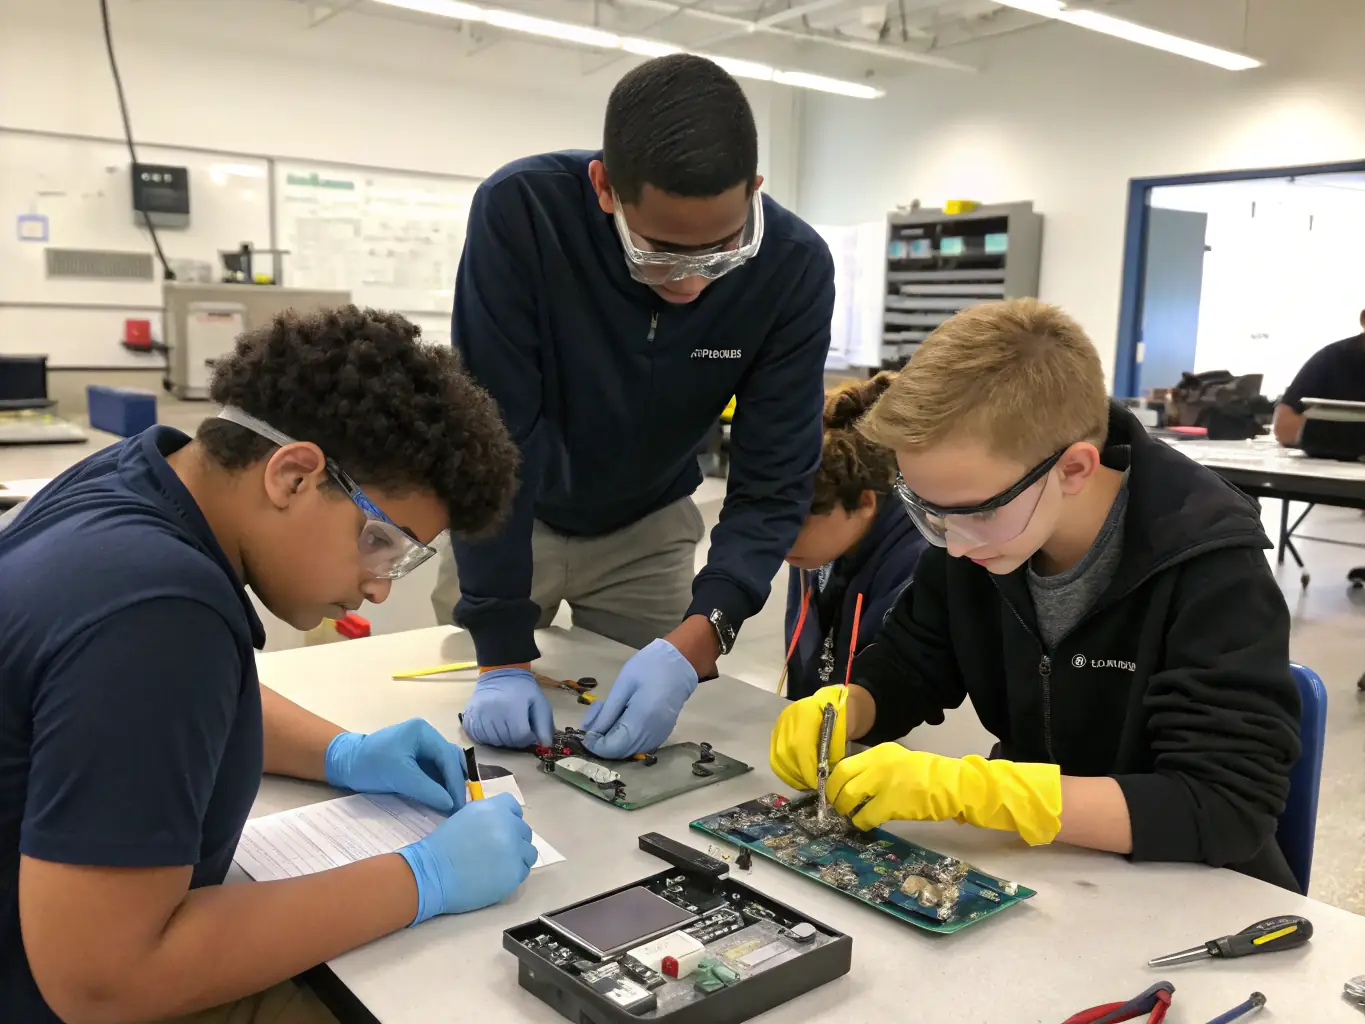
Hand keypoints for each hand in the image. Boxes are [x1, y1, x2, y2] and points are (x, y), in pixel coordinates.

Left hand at [325, 718, 467, 812]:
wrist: (345, 765)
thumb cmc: (370, 765)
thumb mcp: (399, 776)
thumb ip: (427, 789)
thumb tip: (451, 805)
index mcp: (424, 732)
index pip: (448, 757)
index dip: (455, 782)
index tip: (459, 805)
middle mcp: (427, 737)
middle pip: (451, 759)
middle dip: (456, 783)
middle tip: (460, 807)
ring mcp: (422, 748)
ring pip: (445, 767)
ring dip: (449, 785)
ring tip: (453, 806)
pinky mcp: (417, 761)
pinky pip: (435, 773)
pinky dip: (439, 787)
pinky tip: (441, 801)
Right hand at [397, 793, 536, 922]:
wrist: (432, 872)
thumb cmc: (443, 845)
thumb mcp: (466, 816)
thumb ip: (488, 815)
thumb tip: (501, 822)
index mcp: (494, 808)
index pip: (514, 807)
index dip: (509, 818)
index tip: (501, 829)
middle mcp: (508, 825)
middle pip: (524, 830)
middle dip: (513, 839)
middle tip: (497, 850)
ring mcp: (514, 849)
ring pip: (529, 851)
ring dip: (518, 856)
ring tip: (500, 864)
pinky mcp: (514, 872)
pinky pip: (523, 870)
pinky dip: (513, 872)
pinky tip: (497, 875)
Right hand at [461, 668, 553, 748]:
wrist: (501, 673)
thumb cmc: (522, 689)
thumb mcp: (539, 703)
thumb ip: (544, 725)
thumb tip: (546, 745)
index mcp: (512, 709)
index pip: (520, 738)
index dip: (527, 738)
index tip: (528, 731)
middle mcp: (493, 714)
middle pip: (507, 741)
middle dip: (515, 739)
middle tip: (517, 728)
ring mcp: (479, 716)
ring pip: (493, 741)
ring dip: (502, 739)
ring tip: (506, 727)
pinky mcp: (469, 717)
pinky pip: (479, 737)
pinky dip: (488, 737)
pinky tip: (494, 728)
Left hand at [582, 639, 698, 757]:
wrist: (679, 663)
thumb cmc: (649, 668)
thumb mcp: (622, 686)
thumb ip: (606, 714)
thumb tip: (590, 732)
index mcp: (641, 722)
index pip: (612, 747)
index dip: (595, 744)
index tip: (585, 730)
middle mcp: (651, 736)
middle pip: (620, 753)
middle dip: (602, 741)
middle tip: (595, 717)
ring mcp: (659, 737)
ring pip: (628, 750)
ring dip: (612, 739)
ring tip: (607, 713)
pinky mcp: (661, 734)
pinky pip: (638, 744)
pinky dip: (624, 737)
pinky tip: (620, 717)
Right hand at [769, 685, 847, 790]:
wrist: (836, 703)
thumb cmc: (844, 718)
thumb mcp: (843, 733)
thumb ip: (831, 752)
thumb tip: (822, 775)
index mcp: (806, 712)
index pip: (799, 744)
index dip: (806, 767)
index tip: (816, 782)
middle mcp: (788, 717)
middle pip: (785, 752)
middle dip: (798, 774)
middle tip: (812, 785)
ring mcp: (780, 723)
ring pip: (777, 756)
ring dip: (790, 774)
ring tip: (805, 783)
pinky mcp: (777, 731)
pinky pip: (775, 754)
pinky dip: (784, 769)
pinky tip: (796, 777)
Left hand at [827, 745, 1062, 844]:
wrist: (953, 785)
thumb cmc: (928, 775)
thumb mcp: (899, 761)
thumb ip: (877, 768)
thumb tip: (855, 782)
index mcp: (879, 752)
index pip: (844, 764)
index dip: (834, 780)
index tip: (834, 790)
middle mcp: (877, 763)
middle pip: (841, 779)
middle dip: (834, 795)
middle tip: (838, 806)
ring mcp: (883, 783)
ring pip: (849, 797)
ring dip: (845, 809)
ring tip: (850, 816)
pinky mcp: (891, 803)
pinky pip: (865, 815)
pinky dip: (861, 822)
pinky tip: (865, 825)